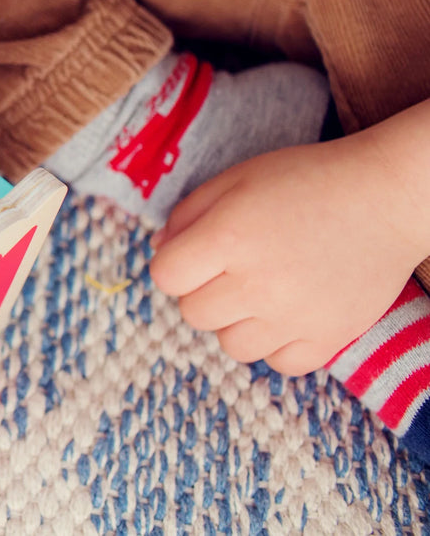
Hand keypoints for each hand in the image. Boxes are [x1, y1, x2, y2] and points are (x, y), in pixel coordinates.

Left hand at [149, 123, 429, 375]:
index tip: (195, 254)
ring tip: (262, 291)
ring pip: (231, 345)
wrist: (384, 197)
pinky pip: (279, 364)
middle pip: (193, 314)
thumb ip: (187, 214)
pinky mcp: (329, 338)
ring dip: (237, 321)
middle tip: (233, 268)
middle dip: (203, 291)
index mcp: (228, 238)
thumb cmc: (306, 180)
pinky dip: (278, 344)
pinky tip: (288, 313)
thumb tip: (160, 250)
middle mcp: (257, 284)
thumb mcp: (236, 179)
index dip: (174, 264)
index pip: (165, 277)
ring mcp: (294, 317)